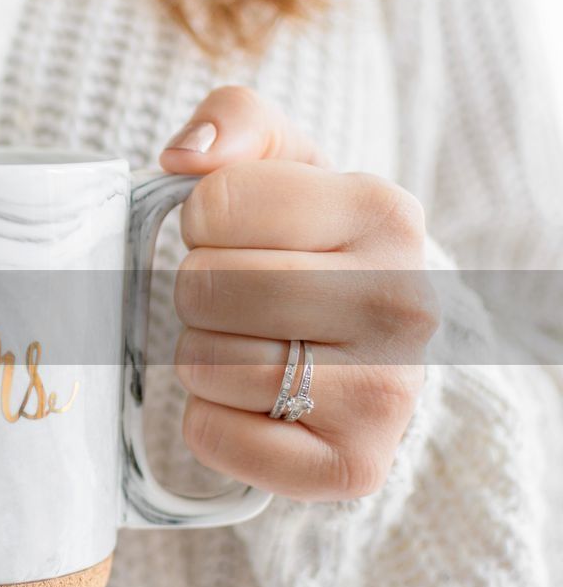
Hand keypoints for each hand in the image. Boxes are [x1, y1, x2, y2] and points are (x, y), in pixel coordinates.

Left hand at [160, 87, 439, 500]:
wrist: (371, 350)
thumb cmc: (310, 247)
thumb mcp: (281, 163)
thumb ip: (234, 120)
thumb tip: (185, 155)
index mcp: (383, 210)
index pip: (213, 205)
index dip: (201, 222)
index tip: (238, 237)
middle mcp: (401, 301)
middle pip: (202, 287)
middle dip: (196, 292)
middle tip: (239, 301)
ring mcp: (388, 393)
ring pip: (201, 363)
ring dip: (200, 356)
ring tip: (251, 347)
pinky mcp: (353, 466)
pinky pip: (212, 435)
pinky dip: (207, 420)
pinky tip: (250, 403)